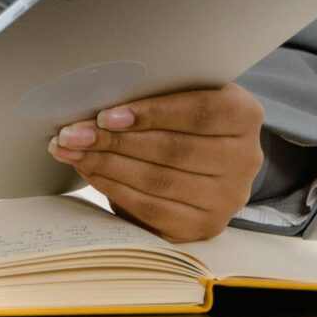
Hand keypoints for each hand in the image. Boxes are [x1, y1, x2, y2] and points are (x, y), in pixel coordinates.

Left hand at [45, 83, 265, 242]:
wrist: (210, 161)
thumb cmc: (182, 117)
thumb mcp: (181, 94)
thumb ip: (155, 91)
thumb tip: (98, 95)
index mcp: (244, 115)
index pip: (198, 112)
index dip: (151, 113)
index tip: (105, 116)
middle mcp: (245, 159)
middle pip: (172, 150)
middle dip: (113, 142)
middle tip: (71, 134)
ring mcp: (227, 197)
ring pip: (158, 180)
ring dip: (106, 165)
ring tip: (71, 151)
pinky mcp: (205, 225)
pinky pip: (152, 209)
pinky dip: (114, 188)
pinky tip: (90, 172)